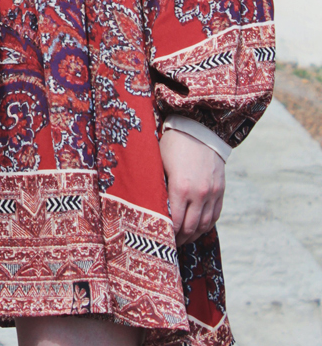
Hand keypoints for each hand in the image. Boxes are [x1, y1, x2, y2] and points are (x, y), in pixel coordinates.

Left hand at [159, 126, 225, 244]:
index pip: (175, 222)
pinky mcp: (220, 190)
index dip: (168, 235)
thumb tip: (151, 205)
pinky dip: (206, 225)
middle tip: (171, 244)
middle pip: (190, 228)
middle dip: (180, 238)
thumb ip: (159, 186)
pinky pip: (215, 215)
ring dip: (194, 235)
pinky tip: (198, 228)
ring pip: (204, 224)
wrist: (199, 127)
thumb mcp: (160, 162)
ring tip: (183, 238)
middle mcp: (199, 193)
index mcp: (180, 187)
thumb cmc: (173, 143)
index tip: (161, 239)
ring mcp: (212, 193)